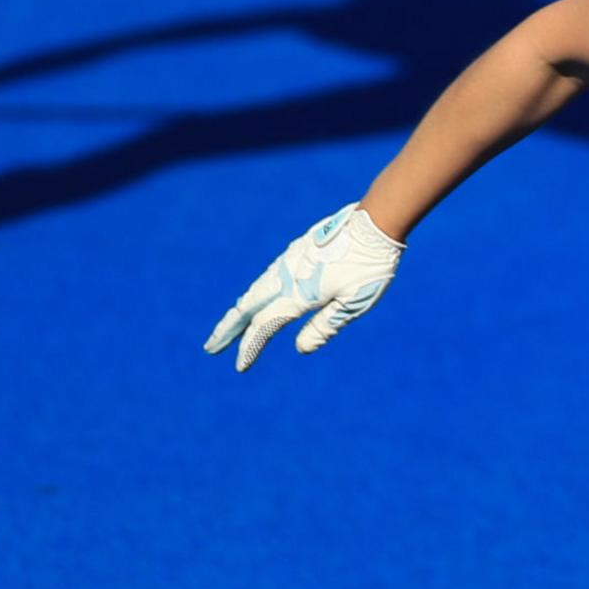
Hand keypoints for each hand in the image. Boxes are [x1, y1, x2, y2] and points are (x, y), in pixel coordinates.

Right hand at [206, 202, 403, 368]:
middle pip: (247, 307)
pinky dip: (256, 292)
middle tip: (211, 347)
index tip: (239, 367)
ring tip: (230, 327)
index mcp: (299, 294)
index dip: (250, 348)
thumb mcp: (354, 303)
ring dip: (240, 310)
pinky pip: (268, 275)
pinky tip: (258, 297)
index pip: (264, 326)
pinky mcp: (298, 248)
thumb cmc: (370, 266)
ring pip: (256, 289)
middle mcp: (287, 276)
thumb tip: (300, 349)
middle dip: (228, 329)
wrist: (376, 221)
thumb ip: (325, 326)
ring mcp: (290, 259)